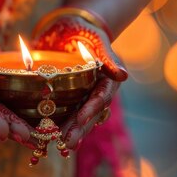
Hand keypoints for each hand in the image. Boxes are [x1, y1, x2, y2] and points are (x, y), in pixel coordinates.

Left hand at [33, 14, 125, 149]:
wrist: (73, 30)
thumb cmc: (87, 33)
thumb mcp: (99, 42)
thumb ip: (109, 59)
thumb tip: (124, 75)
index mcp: (108, 80)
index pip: (102, 97)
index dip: (92, 108)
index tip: (81, 118)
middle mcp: (99, 92)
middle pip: (91, 114)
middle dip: (80, 128)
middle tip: (68, 143)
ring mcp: (85, 97)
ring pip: (81, 118)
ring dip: (72, 132)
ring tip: (61, 146)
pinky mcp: (72, 99)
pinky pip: (69, 115)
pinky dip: (62, 126)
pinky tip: (52, 138)